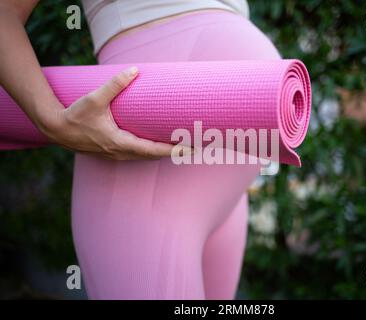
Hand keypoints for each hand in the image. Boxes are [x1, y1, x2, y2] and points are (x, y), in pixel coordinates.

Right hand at [41, 66, 186, 159]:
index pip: (154, 150)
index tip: (191, 147)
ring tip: (182, 146)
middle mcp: (121, 152)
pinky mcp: (113, 152)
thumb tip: (133, 70)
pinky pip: (139, 155)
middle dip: (175, 152)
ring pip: (147, 157)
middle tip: (195, 145)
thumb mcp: (94, 99)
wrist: (57, 129)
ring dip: (164, 153)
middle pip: (154, 156)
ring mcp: (117, 155)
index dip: (174, 149)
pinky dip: (153, 152)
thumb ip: (114, 85)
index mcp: (120, 143)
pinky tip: (159, 146)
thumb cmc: (75, 115)